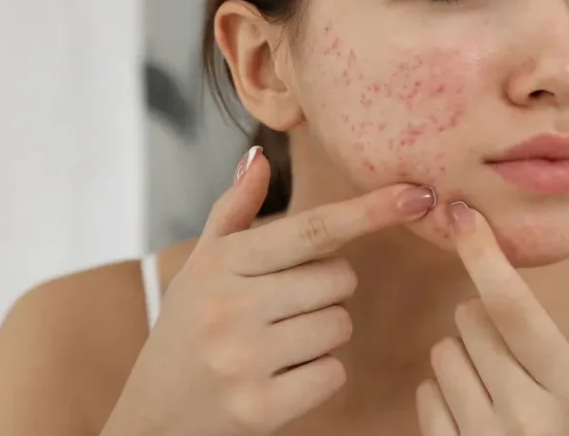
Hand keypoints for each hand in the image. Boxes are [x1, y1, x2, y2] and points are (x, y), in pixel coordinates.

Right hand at [105, 147, 436, 435]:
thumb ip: (234, 211)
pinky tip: (282, 375)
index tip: (415, 194)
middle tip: (284, 305)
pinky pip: (332, 373)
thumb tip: (258, 158)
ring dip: (323, 333)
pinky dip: (319, 375)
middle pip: (337, 279)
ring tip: (278, 342)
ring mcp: (244, 359)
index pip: (311, 230)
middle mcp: (230, 307)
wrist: (153, 416)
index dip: (367, 211)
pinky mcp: (259, 407)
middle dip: (326, 289)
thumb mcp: (201, 266)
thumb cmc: (185, 330)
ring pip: (339, 325)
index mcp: (221, 264)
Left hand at [416, 202, 568, 435]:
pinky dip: (446, 394)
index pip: (513, 307)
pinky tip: (478, 414)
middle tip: (513, 351)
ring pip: (443, 352)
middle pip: (469, 319)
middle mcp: (526, 416)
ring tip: (499, 388)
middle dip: (485, 321)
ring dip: (465, 357)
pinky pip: (427, 393)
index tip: (461, 214)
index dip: (483, 254)